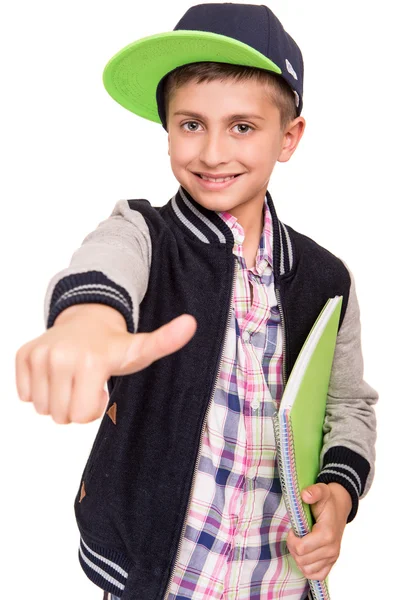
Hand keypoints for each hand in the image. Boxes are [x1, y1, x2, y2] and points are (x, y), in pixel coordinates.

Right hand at [15, 304, 196, 424]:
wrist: (87, 318)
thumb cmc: (115, 344)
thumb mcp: (142, 348)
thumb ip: (167, 340)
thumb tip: (192, 323)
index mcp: (91, 363)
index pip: (82, 417)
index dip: (94, 407)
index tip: (101, 386)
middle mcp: (59, 358)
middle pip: (61, 416)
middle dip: (75, 405)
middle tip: (86, 381)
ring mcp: (38, 356)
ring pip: (42, 408)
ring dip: (57, 399)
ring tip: (72, 375)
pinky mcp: (23, 355)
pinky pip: (24, 394)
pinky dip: (38, 389)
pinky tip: (55, 372)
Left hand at [286, 482, 350, 580]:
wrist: (339, 507)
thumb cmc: (327, 501)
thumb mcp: (321, 491)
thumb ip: (314, 491)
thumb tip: (305, 495)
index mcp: (327, 534)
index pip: (301, 548)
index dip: (291, 539)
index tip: (293, 529)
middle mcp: (331, 549)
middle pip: (301, 560)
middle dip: (293, 547)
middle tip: (295, 535)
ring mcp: (332, 558)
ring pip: (306, 569)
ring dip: (299, 558)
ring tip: (300, 544)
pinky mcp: (332, 563)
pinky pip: (316, 575)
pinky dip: (307, 568)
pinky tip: (306, 554)